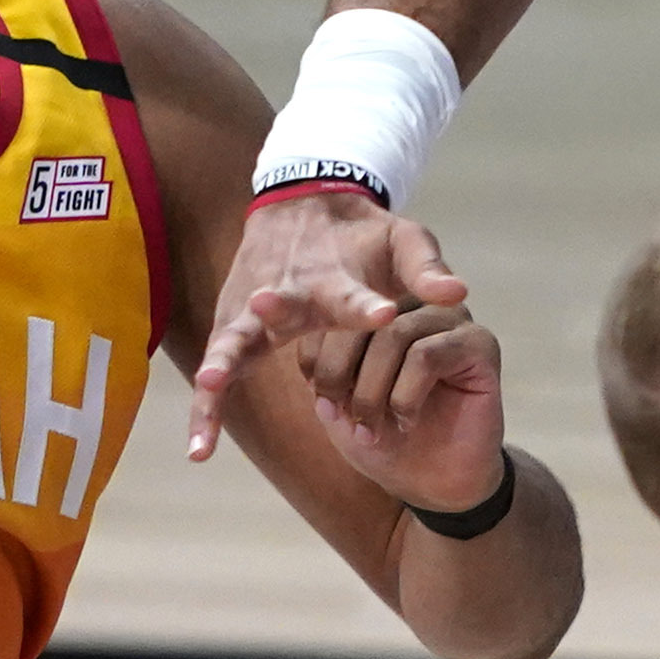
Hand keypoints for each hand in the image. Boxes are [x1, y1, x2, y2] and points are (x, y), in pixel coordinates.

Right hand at [186, 182, 419, 461]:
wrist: (301, 206)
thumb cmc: (360, 235)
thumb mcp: (403, 241)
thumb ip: (426, 270)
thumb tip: (460, 294)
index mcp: (333, 276)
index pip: (352, 293)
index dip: (367, 306)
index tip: (386, 315)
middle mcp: (288, 293)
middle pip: (279, 307)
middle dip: (274, 311)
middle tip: (266, 310)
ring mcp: (252, 312)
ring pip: (233, 343)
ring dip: (222, 367)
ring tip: (213, 387)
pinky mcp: (232, 331)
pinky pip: (215, 377)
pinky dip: (206, 410)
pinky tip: (199, 452)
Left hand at [299, 223, 501, 513]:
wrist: (436, 485)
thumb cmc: (387, 441)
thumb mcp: (340, 407)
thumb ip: (322, 372)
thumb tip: (296, 339)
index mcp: (385, 312)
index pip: (340, 307)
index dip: (318, 350)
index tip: (317, 394)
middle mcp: (419, 306)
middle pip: (366, 316)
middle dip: (341, 371)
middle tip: (340, 413)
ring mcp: (453, 322)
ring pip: (395, 333)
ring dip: (372, 390)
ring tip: (372, 427)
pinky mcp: (479, 345)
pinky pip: (427, 355)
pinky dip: (405, 395)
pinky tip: (406, 421)